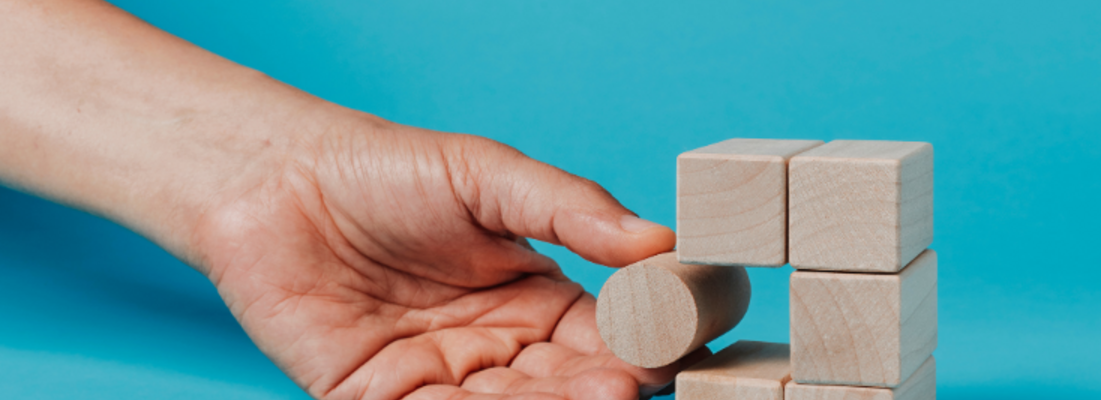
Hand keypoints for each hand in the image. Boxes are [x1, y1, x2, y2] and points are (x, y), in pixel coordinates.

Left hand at [190, 118, 687, 399]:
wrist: (277, 181)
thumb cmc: (386, 169)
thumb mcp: (489, 177)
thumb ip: (572, 210)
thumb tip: (660, 241)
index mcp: (534, 299)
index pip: (604, 334)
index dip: (639, 343)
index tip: (671, 344)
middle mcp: (496, 348)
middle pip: (564, 384)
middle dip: (597, 388)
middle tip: (628, 383)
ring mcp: (440, 379)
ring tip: (589, 394)